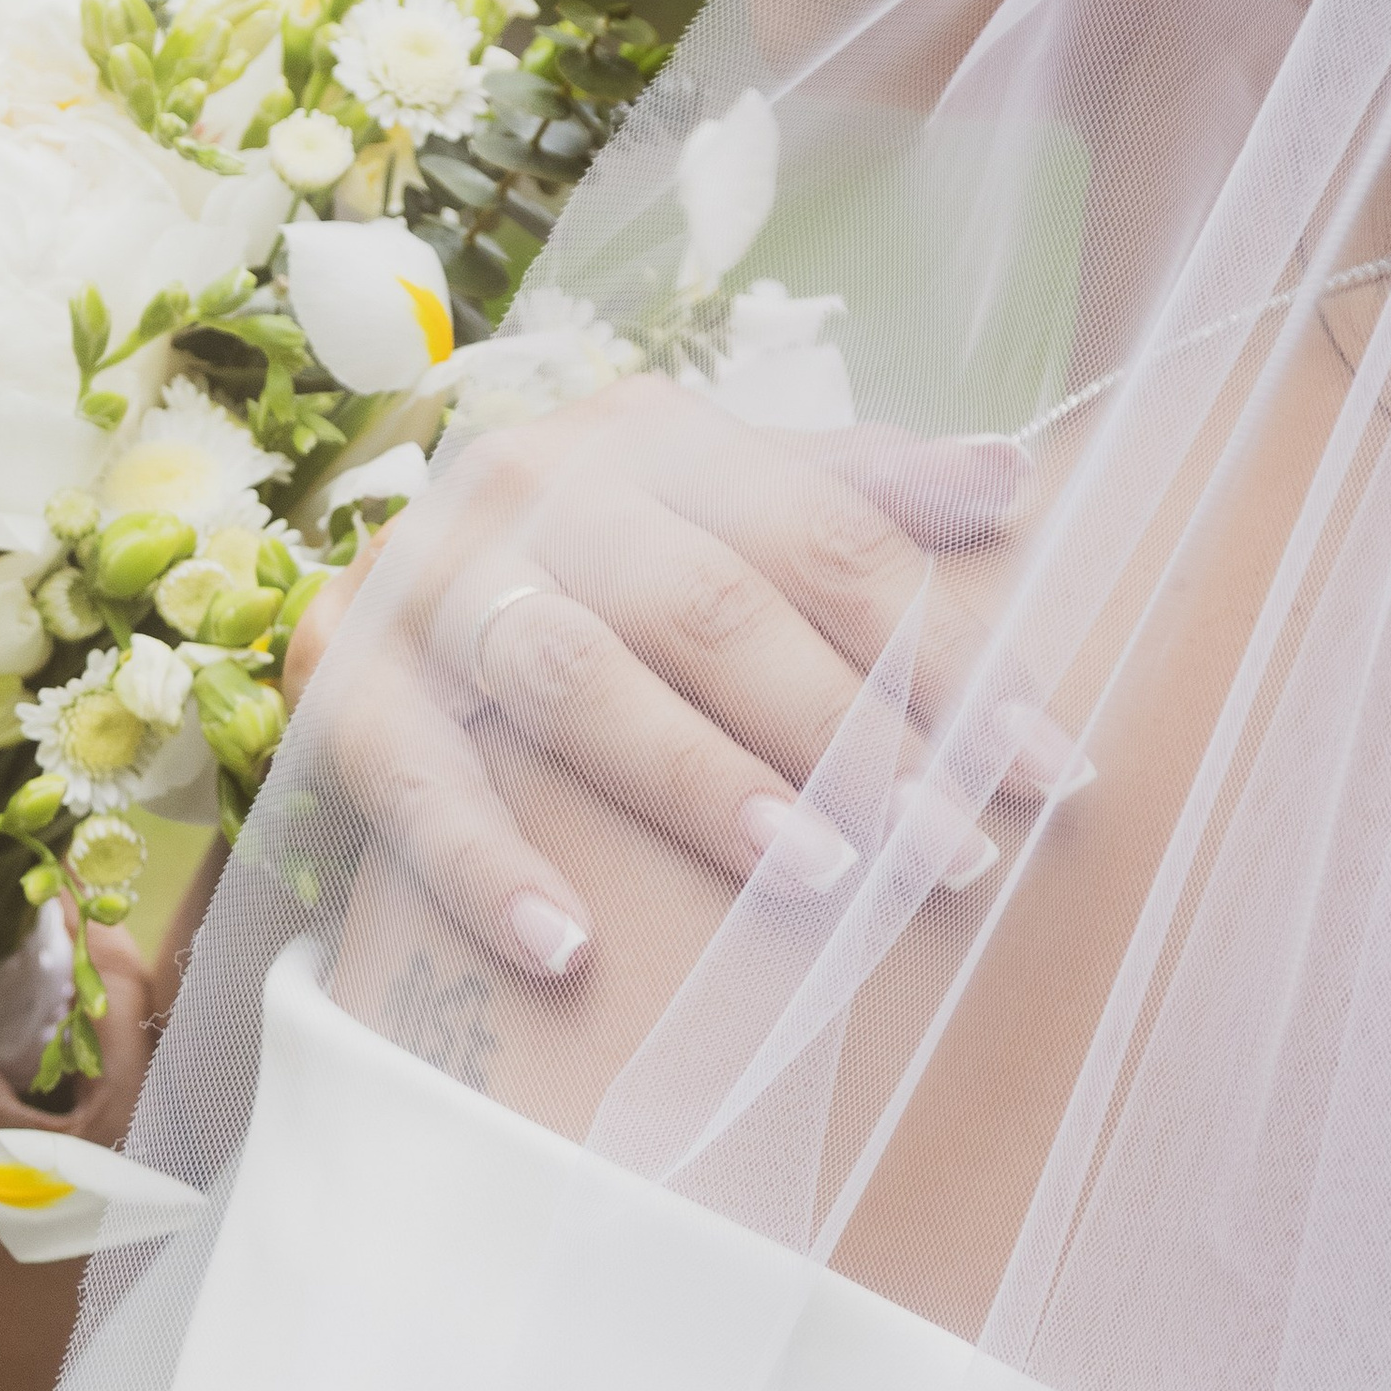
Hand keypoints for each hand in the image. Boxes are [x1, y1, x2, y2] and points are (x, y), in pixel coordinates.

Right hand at [288, 377, 1048, 981]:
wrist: (388, 573)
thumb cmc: (607, 558)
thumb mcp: (724, 500)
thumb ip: (861, 494)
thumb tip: (1013, 473)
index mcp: (654, 439)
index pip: (826, 537)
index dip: (942, 655)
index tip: (1043, 772)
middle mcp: (539, 488)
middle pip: (714, 609)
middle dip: (846, 736)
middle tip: (949, 851)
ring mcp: (436, 583)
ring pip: (577, 678)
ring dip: (698, 782)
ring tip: (815, 879)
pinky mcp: (347, 680)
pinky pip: (418, 780)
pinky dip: (489, 864)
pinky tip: (568, 951)